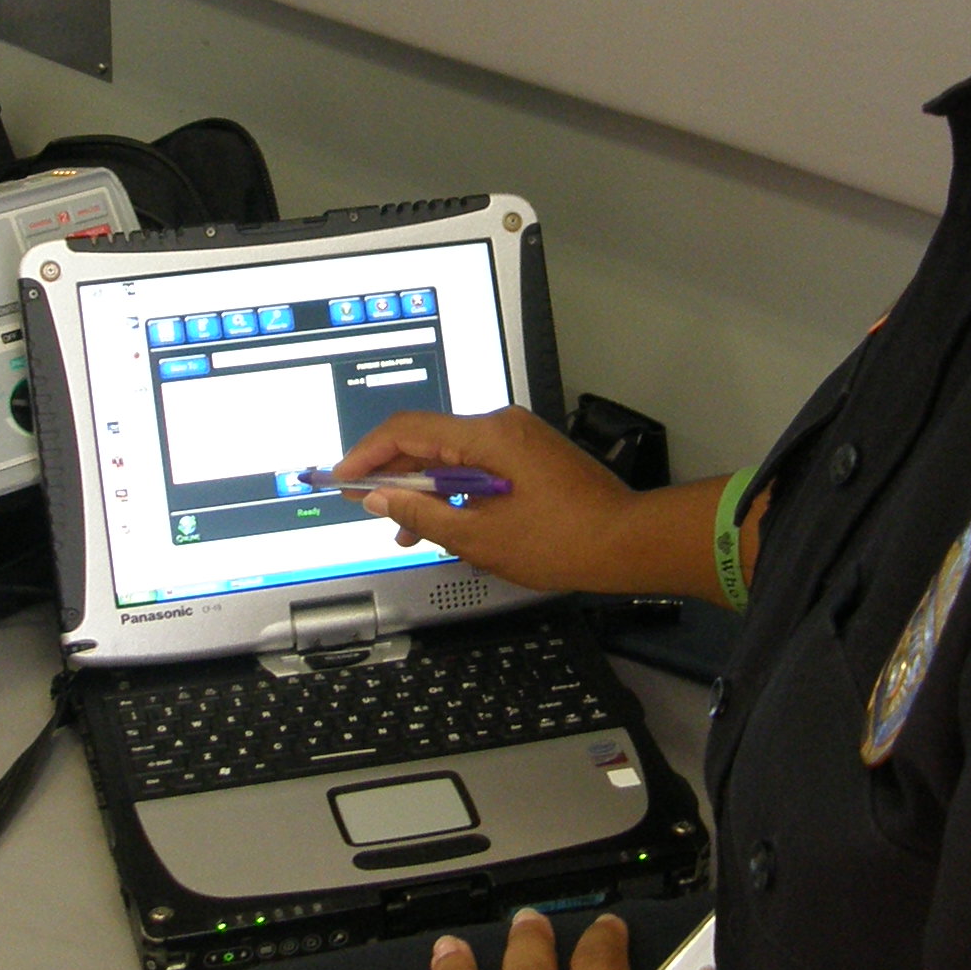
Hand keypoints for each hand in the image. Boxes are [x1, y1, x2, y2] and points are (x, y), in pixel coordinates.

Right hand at [330, 407, 719, 597]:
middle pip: (429, 438)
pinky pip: (479, 463)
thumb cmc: (565, 542)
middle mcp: (504, 426)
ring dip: (425, 487)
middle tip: (364, 504)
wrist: (628, 543)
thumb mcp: (480, 537)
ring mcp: (520, 439)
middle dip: (393, 474)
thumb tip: (380, 497)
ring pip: (453, 454)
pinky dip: (455, 488)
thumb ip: (423, 513)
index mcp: (488, 437)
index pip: (408, 430)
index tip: (342, 477)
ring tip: (405, 530)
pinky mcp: (532, 456)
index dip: (368, 454)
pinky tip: (446, 522)